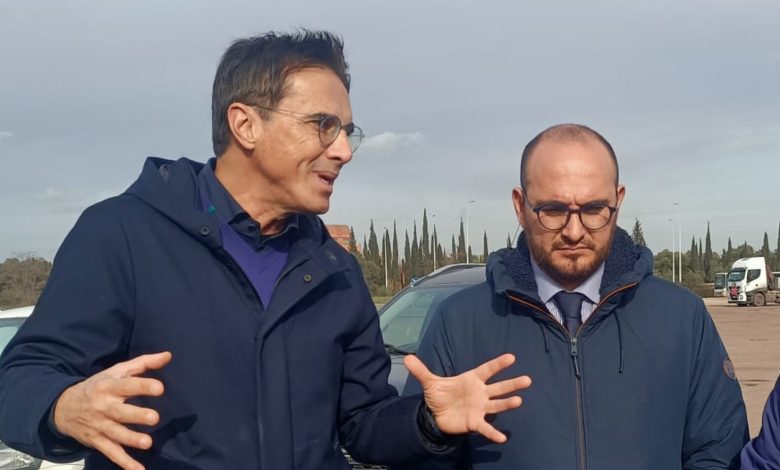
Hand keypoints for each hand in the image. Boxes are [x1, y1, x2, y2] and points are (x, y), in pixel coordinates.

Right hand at [53, 351, 171, 469]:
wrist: (63, 407)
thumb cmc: (99, 386)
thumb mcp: (117, 371)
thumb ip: (144, 363)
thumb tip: (168, 355)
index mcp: (109, 387)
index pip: (127, 385)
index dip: (143, 386)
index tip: (160, 388)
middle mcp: (103, 406)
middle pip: (121, 412)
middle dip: (137, 415)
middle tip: (154, 418)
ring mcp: (99, 425)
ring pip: (116, 434)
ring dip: (131, 439)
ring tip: (147, 443)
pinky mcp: (97, 441)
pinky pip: (111, 452)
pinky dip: (124, 463)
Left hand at [405, 353, 530, 442]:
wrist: (436, 416)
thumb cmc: (440, 395)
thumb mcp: (430, 383)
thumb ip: (421, 371)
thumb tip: (407, 358)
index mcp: (471, 379)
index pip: (487, 370)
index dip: (498, 364)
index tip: (511, 357)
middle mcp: (480, 393)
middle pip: (498, 387)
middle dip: (512, 384)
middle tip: (527, 380)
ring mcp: (479, 408)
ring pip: (496, 405)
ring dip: (507, 404)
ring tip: (519, 401)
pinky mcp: (475, 422)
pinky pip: (486, 427)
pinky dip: (493, 432)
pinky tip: (503, 438)